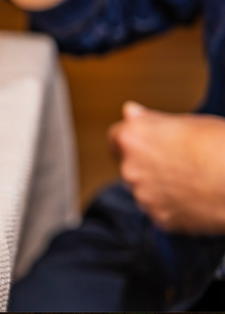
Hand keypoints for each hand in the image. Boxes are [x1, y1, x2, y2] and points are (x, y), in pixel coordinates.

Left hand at [109, 102, 224, 232]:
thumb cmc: (218, 144)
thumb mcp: (185, 122)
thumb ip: (150, 121)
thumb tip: (130, 113)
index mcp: (132, 138)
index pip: (116, 138)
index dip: (132, 140)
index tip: (145, 143)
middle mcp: (130, 168)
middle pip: (131, 166)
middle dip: (148, 165)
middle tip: (179, 164)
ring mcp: (143, 196)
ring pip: (145, 190)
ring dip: (160, 188)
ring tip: (192, 182)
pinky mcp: (160, 218)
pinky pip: (162, 211)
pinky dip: (174, 207)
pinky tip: (196, 199)